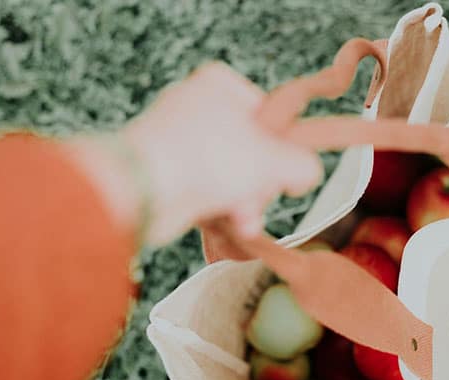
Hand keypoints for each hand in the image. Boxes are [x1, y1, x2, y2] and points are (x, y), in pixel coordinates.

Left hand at [112, 62, 321, 243]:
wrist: (141, 190)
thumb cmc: (204, 159)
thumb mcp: (273, 160)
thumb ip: (303, 165)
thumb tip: (307, 173)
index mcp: (219, 86)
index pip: (268, 115)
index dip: (283, 147)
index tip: (287, 170)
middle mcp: (196, 107)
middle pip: (251, 150)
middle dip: (260, 185)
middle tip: (260, 197)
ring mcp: (178, 140)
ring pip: (229, 175)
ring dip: (242, 202)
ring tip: (243, 218)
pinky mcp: (165, 172)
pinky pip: (205, 190)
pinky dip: (218, 208)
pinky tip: (227, 224)